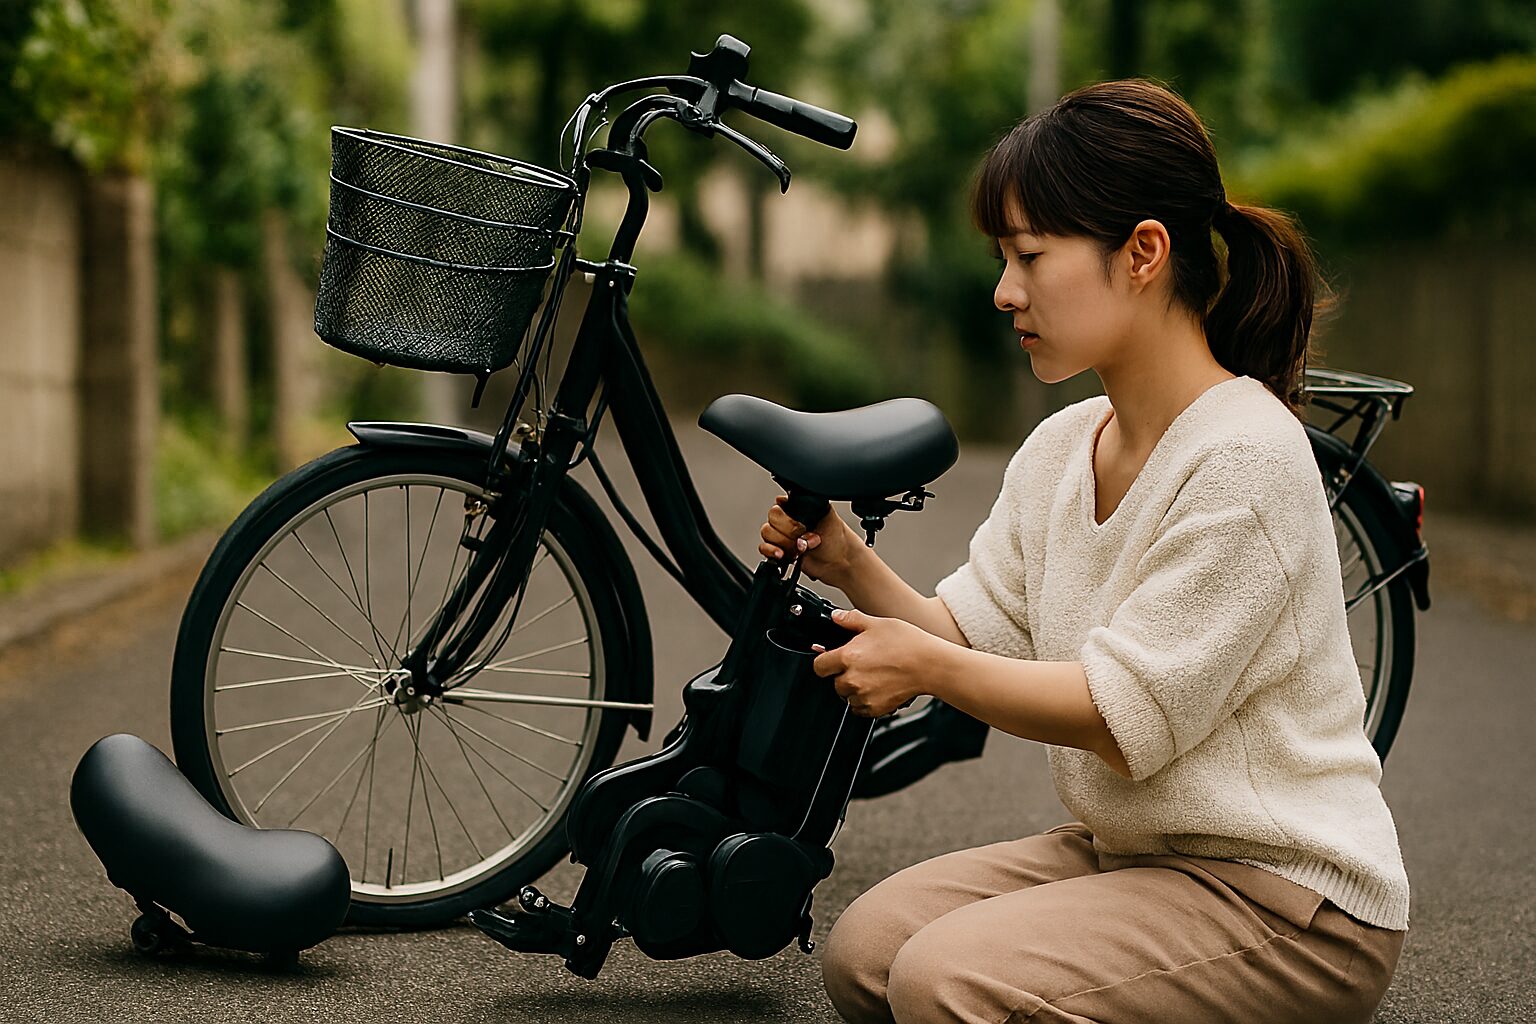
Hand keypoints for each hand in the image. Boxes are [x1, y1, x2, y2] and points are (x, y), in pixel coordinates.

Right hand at [758, 495, 861, 585]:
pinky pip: (764, 549)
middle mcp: (787, 521)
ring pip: (766, 535)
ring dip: (783, 544)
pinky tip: (783, 555)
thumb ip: (807, 503)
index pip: (777, 507)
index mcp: (796, 508)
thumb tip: (784, 497)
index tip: (802, 528)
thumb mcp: (826, 514)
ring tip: (799, 550)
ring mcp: (782, 537)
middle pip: (770, 522)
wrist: (840, 562)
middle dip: (788, 534)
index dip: (788, 520)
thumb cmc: (837, 538)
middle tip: (804, 540)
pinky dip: (772, 552)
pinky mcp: (780, 552)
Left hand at [810, 608, 937, 716]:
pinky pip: (860, 708)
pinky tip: (879, 687)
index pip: (819, 666)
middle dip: (844, 675)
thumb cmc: (908, 643)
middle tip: (863, 665)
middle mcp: (852, 679)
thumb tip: (836, 617)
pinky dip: (866, 701)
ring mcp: (863, 696)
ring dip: (855, 689)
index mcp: (848, 657)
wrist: (930, 665)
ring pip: (847, 696)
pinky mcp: (875, 709)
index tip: (832, 660)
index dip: (825, 662)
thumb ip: (851, 620)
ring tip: (874, 676)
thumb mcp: (877, 623)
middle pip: (834, 682)